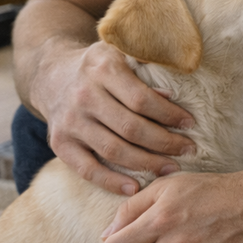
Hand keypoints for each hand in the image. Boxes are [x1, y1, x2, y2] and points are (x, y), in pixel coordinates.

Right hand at [40, 40, 195, 194]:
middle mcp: (84, 96)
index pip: (142, 99)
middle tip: (189, 150)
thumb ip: (146, 71)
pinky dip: (112, 182)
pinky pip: (88, 169)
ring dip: (146, 163)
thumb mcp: (121, 54)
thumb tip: (171, 97)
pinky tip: (135, 187)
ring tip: (170, 168)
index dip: (169, 114)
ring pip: (114, 151)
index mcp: (103, 70)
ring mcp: (70, 122)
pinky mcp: (59, 143)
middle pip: (131, 128)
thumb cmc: (99, 66)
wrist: (52, 75)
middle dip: (165, 142)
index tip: (190, 124)